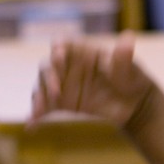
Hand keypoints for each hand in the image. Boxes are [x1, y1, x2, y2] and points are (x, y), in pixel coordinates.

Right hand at [29, 30, 154, 127]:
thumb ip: (123, 56)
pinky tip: (31, 125)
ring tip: (40, 110)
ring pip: (42, 87)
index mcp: (81, 53)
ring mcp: (62, 85)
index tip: (59, 56)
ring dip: (39, 96)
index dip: (58, 47)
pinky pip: (43, 107)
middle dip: (49, 76)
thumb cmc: (130, 79)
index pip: (63, 45)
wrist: (132, 105)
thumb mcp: (129, 69)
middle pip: (48, 67)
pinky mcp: (60, 103)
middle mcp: (67, 67)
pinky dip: (36, 115)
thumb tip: (129, 37)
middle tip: (57, 91)